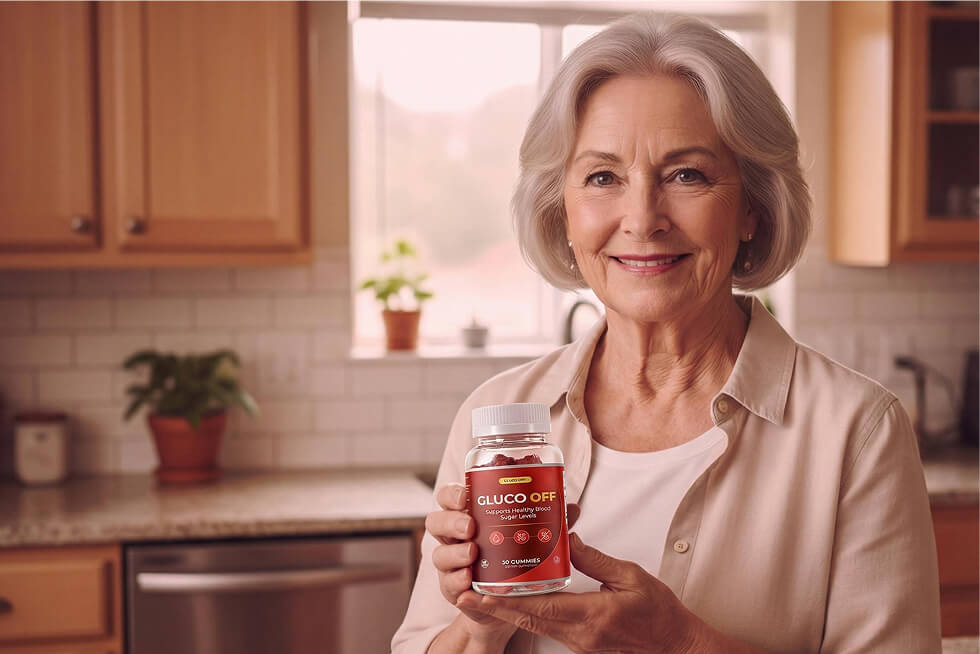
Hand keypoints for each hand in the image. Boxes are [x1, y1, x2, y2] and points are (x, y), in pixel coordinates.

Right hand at [425, 483, 580, 642]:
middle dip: (451, 522)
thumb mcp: (527, 534)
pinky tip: (469, 579)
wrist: (501, 598)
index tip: (467, 496)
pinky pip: (447, 583)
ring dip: (455, 553)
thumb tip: (572, 507)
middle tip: (471, 526)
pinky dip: (456, 580)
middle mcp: (453, 537)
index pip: (448, 497)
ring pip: (438, 554)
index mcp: (467, 515)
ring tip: (473, 553)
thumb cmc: (510, 556)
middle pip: (435, 521)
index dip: (452, 494)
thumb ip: (546, 520)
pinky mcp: (452, 588)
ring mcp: (450, 563)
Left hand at [456, 533, 702, 653]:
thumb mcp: (630, 576)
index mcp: (592, 615)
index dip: (507, 601)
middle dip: (493, 608)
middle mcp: (579, 633)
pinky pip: (546, 626)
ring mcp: (578, 641)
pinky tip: (514, 599)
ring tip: (480, 592)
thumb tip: (565, 538)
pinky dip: (526, 613)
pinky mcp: (580, 642)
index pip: (540, 609)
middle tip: (464, 592)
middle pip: (527, 620)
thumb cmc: (658, 611)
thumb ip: (594, 558)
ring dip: (507, 611)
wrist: (674, 645)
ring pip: (533, 625)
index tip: (480, 592)